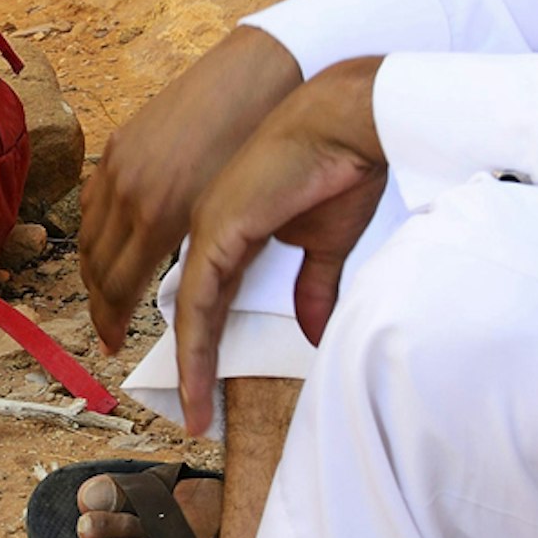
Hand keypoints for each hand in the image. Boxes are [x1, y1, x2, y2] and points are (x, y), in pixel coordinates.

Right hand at [81, 26, 302, 349]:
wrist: (259, 74)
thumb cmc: (263, 144)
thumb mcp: (238, 212)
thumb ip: (202, 252)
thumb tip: (186, 289)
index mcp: (162, 216)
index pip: (119, 287)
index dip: (113, 323)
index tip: (115, 345)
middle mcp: (130, 191)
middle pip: (95, 266)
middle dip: (98, 304)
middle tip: (107, 328)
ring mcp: (120, 163)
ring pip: (86, 233)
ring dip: (90, 269)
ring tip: (103, 291)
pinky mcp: (120, 141)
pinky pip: (91, 198)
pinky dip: (92, 228)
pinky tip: (106, 238)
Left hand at [166, 61, 388, 436]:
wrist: (348, 123)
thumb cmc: (340, 170)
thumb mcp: (327, 244)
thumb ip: (313, 288)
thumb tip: (314, 332)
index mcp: (229, 230)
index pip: (208, 299)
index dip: (205, 345)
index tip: (205, 390)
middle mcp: (208, 231)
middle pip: (190, 312)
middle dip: (191, 366)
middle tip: (192, 414)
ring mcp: (208, 230)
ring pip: (189, 314)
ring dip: (192, 367)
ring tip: (196, 413)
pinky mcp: (217, 230)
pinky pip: (199, 301)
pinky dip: (197, 345)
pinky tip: (199, 381)